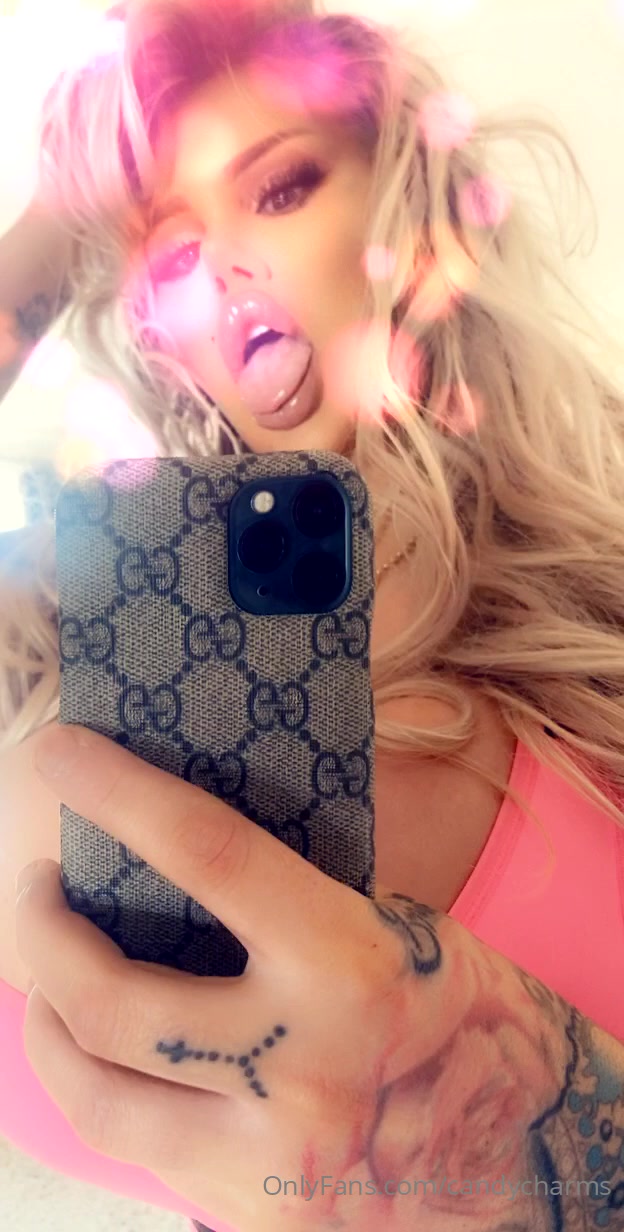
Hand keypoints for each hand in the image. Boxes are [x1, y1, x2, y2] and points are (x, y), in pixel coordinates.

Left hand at [15, 725, 560, 1231]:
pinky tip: (99, 1054)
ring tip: (41, 981)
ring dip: (41, 1023)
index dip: (121, 792)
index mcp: (348, 965)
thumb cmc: (455, 1011)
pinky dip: (100, 1085)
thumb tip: (171, 855)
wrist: (524, 1157)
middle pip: (112, 998)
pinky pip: (138, 1146)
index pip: (208, 854)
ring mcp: (267, 1155)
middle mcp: (300, 1065)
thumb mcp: (389, 928)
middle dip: (41, 931)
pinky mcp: (248, 1211)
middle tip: (35, 885)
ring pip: (96, 1094)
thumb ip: (286, 906)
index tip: (59, 750)